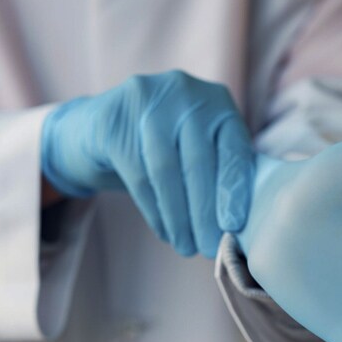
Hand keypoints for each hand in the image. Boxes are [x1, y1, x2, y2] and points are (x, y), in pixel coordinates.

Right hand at [41, 70, 253, 257]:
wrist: (101, 128)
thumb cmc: (166, 146)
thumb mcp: (198, 146)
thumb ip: (222, 169)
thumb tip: (241, 226)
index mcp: (217, 100)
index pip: (233, 147)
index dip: (234, 189)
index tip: (234, 226)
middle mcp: (185, 93)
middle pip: (199, 161)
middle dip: (205, 211)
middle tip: (208, 248)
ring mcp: (146, 101)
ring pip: (166, 171)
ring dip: (178, 217)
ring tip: (185, 247)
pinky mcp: (114, 121)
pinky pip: (138, 175)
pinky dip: (154, 211)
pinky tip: (165, 232)